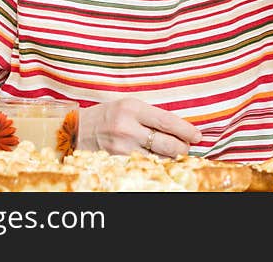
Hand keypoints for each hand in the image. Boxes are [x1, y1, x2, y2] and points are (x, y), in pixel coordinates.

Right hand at [78, 98, 201, 157]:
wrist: (74, 130)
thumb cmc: (106, 115)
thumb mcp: (127, 106)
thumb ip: (151, 115)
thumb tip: (179, 128)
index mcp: (132, 108)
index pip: (168, 121)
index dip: (186, 130)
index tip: (198, 136)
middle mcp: (127, 128)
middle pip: (167, 144)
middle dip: (183, 148)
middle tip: (187, 147)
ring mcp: (122, 148)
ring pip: (159, 159)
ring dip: (172, 159)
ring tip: (176, 155)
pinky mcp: (116, 162)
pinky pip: (145, 166)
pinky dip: (157, 165)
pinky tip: (161, 162)